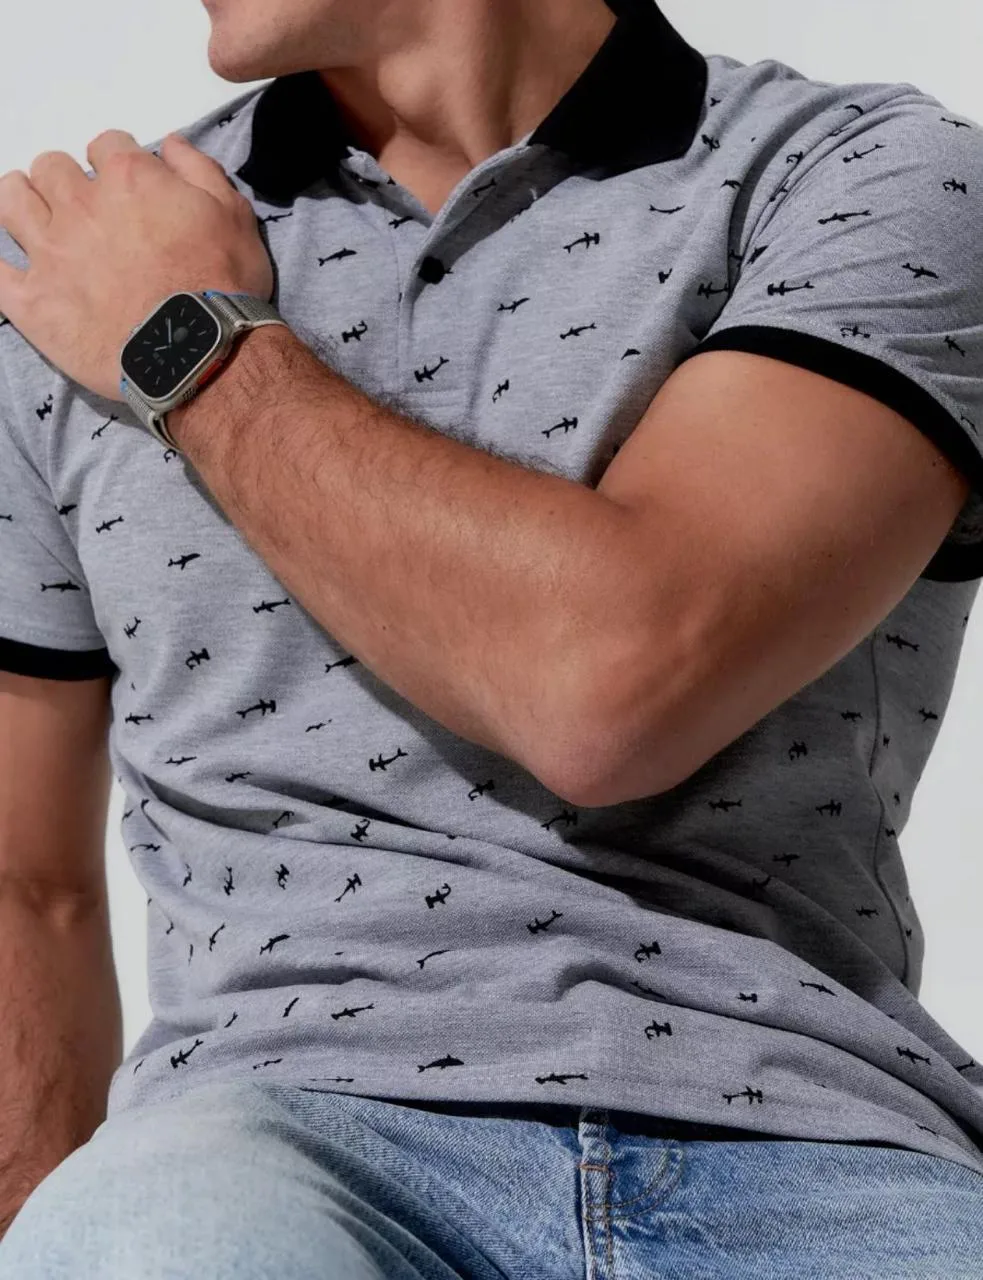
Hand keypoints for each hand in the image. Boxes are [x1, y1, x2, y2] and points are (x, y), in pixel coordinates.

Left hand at [0, 131, 273, 403]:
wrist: (198, 355)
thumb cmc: (223, 287)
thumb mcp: (234, 217)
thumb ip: (200, 170)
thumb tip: (170, 143)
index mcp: (128, 179)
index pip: (106, 145)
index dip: (118, 163)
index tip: (128, 187)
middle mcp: (80, 205)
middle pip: (51, 167)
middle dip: (66, 180)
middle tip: (84, 208)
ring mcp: (50, 252)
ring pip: (10, 201)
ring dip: (22, 201)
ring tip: (37, 220)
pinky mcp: (33, 301)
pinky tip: (7, 267)